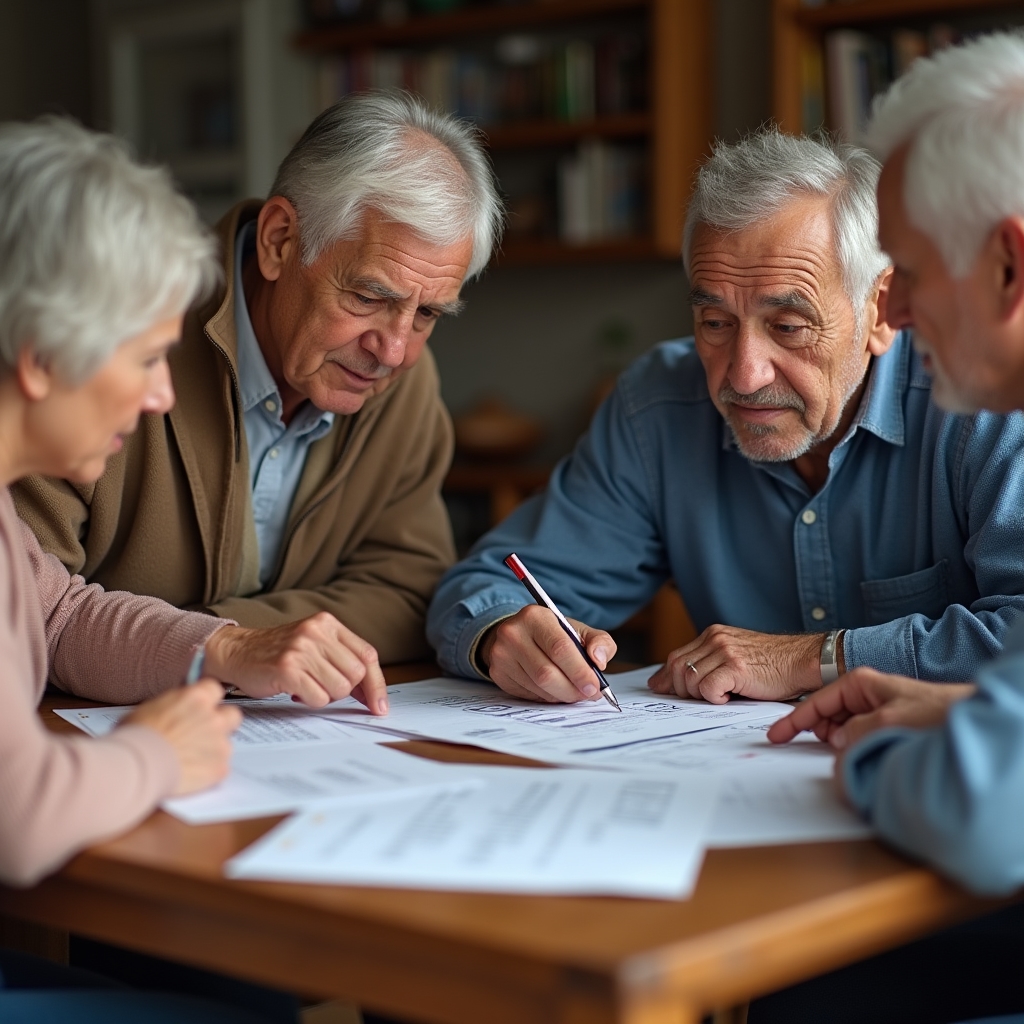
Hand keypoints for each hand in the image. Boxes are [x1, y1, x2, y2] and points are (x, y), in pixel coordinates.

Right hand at [121, 681, 240, 795]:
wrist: (136, 765)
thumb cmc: (136, 736)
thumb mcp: (152, 708)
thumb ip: (175, 705)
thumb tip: (178, 707)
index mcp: (197, 697)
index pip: (215, 689)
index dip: (207, 699)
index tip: (200, 707)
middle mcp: (214, 717)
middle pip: (232, 714)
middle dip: (221, 722)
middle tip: (203, 732)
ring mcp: (220, 743)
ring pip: (226, 743)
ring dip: (213, 749)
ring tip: (189, 758)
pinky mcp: (220, 767)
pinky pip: (220, 767)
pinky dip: (208, 770)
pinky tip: (190, 773)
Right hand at [204, 613, 388, 712]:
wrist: (236, 651)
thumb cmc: (278, 653)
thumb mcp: (314, 644)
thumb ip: (342, 659)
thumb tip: (372, 692)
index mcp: (328, 623)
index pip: (367, 655)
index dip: (377, 683)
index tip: (379, 705)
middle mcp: (316, 632)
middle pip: (356, 674)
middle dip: (345, 691)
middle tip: (324, 688)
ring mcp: (301, 650)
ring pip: (339, 689)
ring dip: (326, 696)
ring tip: (307, 686)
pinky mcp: (287, 669)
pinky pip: (318, 698)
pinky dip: (311, 701)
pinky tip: (296, 692)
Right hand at [479, 605, 615, 702]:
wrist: (517, 635)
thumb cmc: (552, 635)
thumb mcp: (578, 630)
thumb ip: (600, 641)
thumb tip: (599, 661)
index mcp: (535, 616)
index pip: (560, 648)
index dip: (579, 671)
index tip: (594, 686)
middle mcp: (513, 633)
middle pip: (547, 673)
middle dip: (572, 689)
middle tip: (588, 694)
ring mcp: (502, 654)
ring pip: (538, 687)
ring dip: (562, 695)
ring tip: (574, 692)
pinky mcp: (498, 673)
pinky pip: (528, 694)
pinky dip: (547, 697)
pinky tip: (555, 690)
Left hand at [649, 625, 824, 703]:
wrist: (802, 661)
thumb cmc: (772, 665)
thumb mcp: (733, 657)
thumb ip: (703, 664)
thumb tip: (663, 682)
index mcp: (713, 635)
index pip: (675, 657)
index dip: (668, 678)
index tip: (666, 691)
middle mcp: (716, 639)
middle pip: (677, 668)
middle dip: (681, 690)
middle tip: (700, 699)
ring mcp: (725, 652)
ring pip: (689, 680)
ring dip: (701, 696)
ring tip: (723, 696)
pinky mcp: (735, 667)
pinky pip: (707, 689)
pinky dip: (715, 699)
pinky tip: (730, 698)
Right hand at [767, 667, 975, 749]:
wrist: (970, 716)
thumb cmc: (939, 710)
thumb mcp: (893, 718)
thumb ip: (859, 729)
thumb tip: (838, 742)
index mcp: (859, 683)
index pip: (815, 703)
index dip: (793, 721)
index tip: (775, 736)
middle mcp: (863, 695)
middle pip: (826, 717)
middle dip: (820, 734)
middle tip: (819, 750)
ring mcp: (872, 710)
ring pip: (841, 730)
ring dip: (841, 744)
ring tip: (853, 752)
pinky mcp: (883, 725)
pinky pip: (857, 738)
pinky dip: (854, 748)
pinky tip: (862, 755)